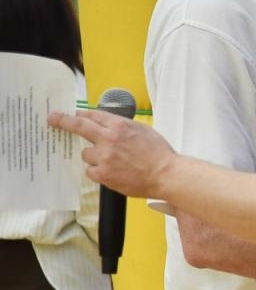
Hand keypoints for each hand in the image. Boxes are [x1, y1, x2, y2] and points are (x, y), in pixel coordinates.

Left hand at [48, 108, 174, 199]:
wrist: (167, 175)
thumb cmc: (160, 154)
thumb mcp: (144, 130)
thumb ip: (123, 127)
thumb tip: (109, 125)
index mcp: (120, 126)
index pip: (93, 115)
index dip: (82, 114)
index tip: (74, 114)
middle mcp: (109, 139)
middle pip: (79, 127)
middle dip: (63, 121)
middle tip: (53, 118)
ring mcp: (104, 157)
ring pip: (86, 153)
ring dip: (94, 156)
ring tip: (112, 161)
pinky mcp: (104, 174)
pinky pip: (91, 170)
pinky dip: (98, 171)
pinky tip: (111, 172)